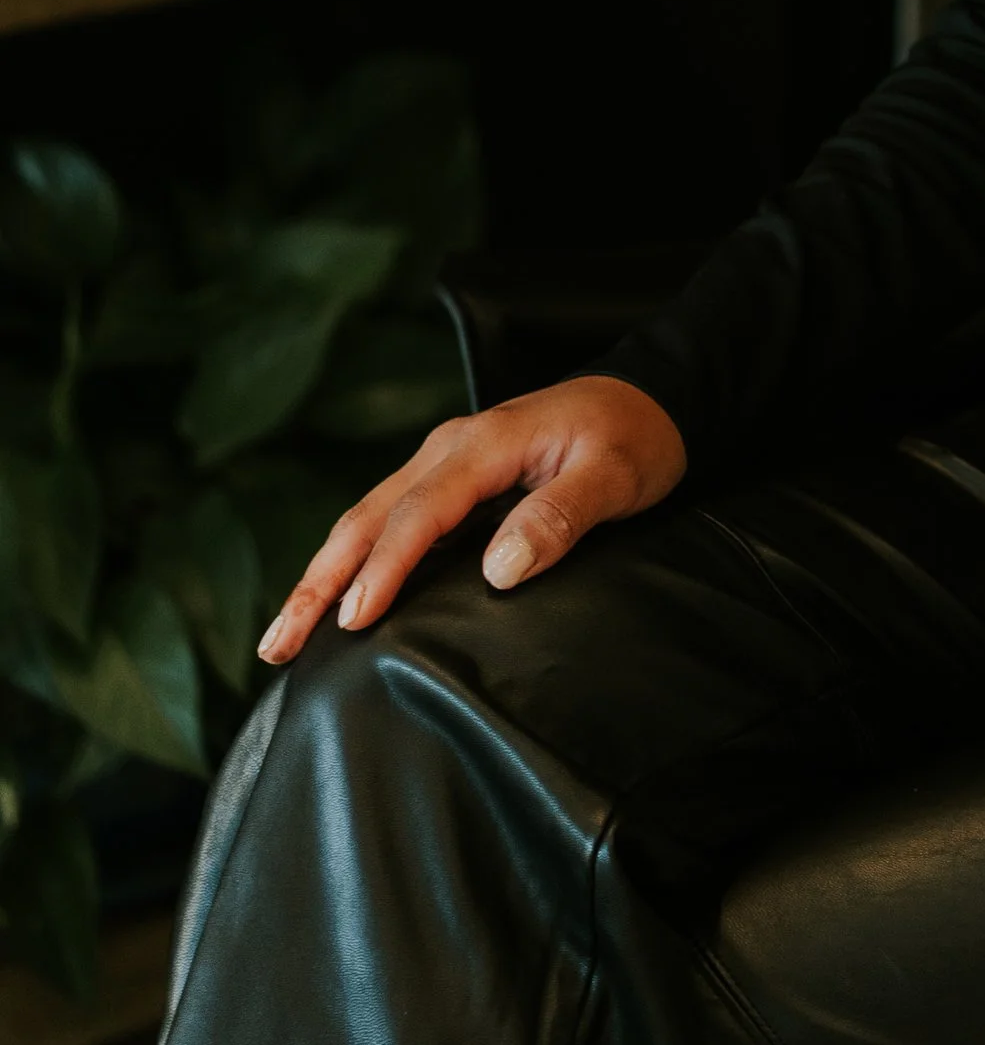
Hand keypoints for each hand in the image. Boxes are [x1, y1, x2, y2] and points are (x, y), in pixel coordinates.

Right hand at [255, 374, 687, 665]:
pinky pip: (388, 518)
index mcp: (485, 444)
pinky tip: (335, 597)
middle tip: (277, 645)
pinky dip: (351, 558)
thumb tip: (498, 570)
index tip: (354, 620)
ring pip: (367, 516)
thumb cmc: (633, 439)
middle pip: (369, 515)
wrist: (647, 399)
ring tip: (283, 635)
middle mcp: (450, 447)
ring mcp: (444, 459)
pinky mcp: (449, 477)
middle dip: (319, 580)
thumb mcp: (613, 477)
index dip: (385, 568)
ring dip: (323, 573)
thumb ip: (558, 517)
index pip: (420, 513)